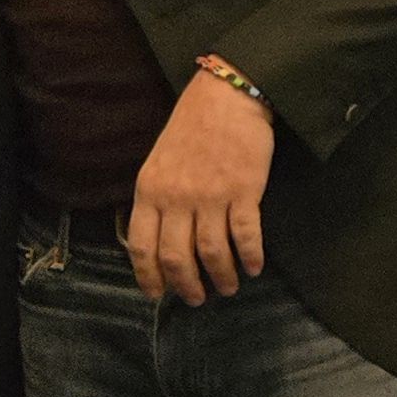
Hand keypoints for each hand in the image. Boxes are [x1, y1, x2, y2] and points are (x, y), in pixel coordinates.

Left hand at [131, 65, 275, 304]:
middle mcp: (177, 198)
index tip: (158, 295)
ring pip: (211, 252)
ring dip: (221, 277)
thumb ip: (156, 198)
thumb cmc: (192, 128)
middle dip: (187, 285)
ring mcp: (211, 196)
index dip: (149, 277)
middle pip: (176, 257)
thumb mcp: (158, 162)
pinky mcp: (244, 191)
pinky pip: (245, 235)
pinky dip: (250, 256)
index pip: (142, 247)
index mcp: (150, 190)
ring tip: (228, 287)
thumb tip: (160, 239)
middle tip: (197, 298)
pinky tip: (254, 267)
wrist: (227, 97)